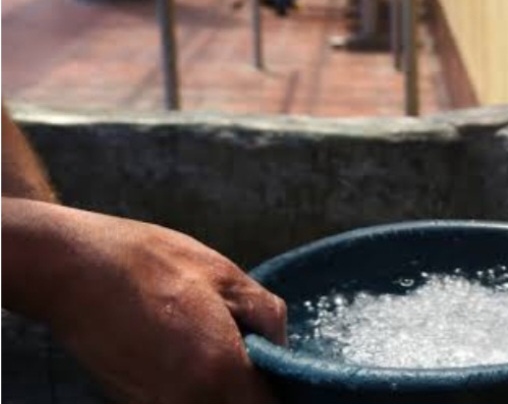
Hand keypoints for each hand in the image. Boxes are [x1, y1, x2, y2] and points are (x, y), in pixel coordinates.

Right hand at [6, 202, 286, 403]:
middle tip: (253, 349)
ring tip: (216, 342)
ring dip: (223, 388)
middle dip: (252, 388)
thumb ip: (265, 316)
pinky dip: (196, 388)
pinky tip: (187, 349)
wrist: (79, 272)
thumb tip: (281, 346)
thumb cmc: (153, 263)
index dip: (281, 389)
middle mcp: (188, 403)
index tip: (282, 368)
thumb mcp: (225, 274)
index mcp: (219, 370)